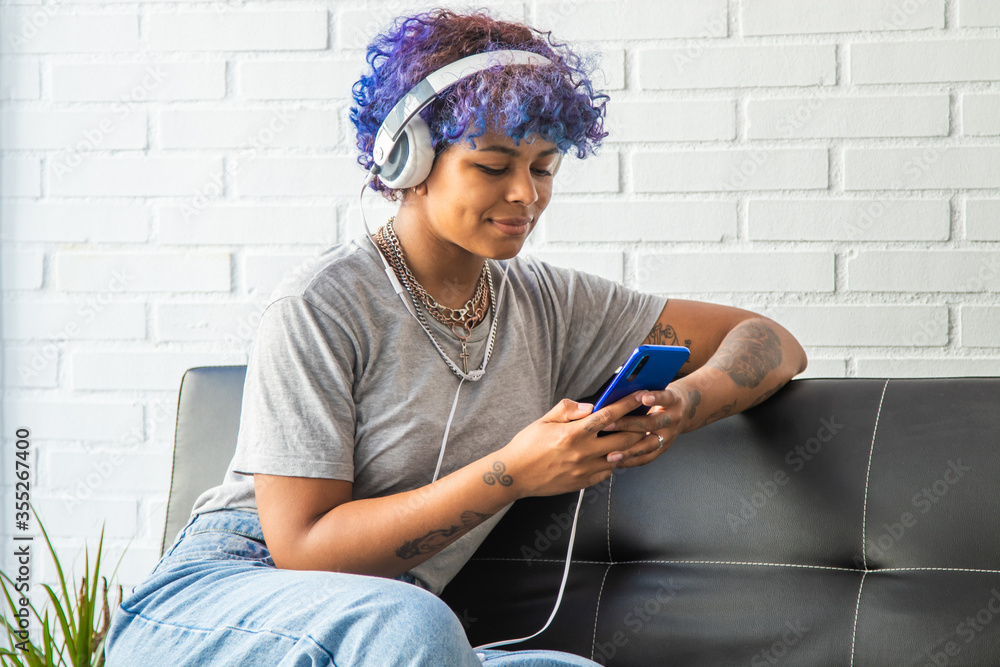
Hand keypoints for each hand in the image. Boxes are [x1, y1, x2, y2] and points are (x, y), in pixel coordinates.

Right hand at [497, 393, 647, 498]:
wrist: (515, 475)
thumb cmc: (527, 445)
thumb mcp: (544, 420)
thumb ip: (568, 410)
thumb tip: (590, 406)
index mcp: (573, 433)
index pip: (608, 415)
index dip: (627, 404)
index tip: (639, 397)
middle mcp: (583, 452)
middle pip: (623, 439)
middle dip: (638, 429)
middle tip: (645, 421)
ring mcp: (584, 470)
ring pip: (618, 458)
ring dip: (628, 448)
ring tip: (634, 438)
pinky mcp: (583, 483)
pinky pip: (606, 473)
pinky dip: (612, 462)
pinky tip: (611, 455)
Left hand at [601, 387, 688, 468]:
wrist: (684, 410)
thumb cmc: (663, 397)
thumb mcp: (659, 387)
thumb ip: (642, 389)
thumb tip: (619, 386)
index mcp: (673, 401)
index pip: (665, 397)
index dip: (655, 398)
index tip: (643, 396)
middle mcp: (673, 419)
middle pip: (651, 424)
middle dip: (628, 424)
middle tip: (607, 425)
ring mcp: (669, 436)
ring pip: (648, 445)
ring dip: (628, 450)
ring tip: (611, 454)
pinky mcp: (664, 448)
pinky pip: (647, 458)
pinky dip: (631, 460)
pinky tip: (617, 462)